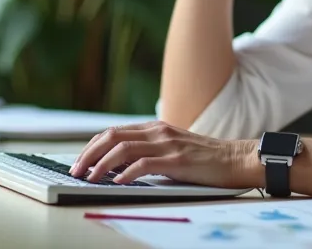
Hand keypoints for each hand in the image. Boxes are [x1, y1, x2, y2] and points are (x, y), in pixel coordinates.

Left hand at [69, 121, 261, 188]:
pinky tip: (116, 183)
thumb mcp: (172, 149)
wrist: (236, 160)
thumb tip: (117, 166)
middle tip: (75, 171)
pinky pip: (144, 164)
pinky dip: (126, 173)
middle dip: (89, 154)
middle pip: (112, 137)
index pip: (113, 132)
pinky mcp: (177, 161)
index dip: (91, 146)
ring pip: (123, 149)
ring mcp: (167, 145)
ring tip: (89, 177)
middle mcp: (158, 132)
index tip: (79, 162)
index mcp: (155, 128)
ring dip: (101, 164)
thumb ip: (149, 151)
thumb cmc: (205, 159)